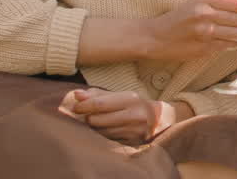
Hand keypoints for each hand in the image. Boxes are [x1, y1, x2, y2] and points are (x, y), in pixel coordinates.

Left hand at [59, 88, 186, 144]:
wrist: (160, 120)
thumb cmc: (136, 105)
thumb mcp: (121, 95)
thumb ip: (98, 94)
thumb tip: (76, 95)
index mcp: (130, 99)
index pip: (99, 104)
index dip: (83, 106)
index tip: (76, 107)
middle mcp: (133, 115)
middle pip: (96, 120)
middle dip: (88, 118)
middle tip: (89, 115)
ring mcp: (133, 130)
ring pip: (100, 131)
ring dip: (95, 128)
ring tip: (100, 122)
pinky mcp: (131, 142)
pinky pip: (107, 140)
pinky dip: (103, 135)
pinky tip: (108, 130)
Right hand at [143, 0, 236, 62]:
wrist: (156, 37)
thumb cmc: (176, 18)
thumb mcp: (194, 3)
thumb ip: (214, 3)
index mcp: (204, 1)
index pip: (236, 3)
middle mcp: (206, 15)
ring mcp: (206, 33)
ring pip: (236, 34)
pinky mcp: (204, 48)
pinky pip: (226, 46)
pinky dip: (234, 45)